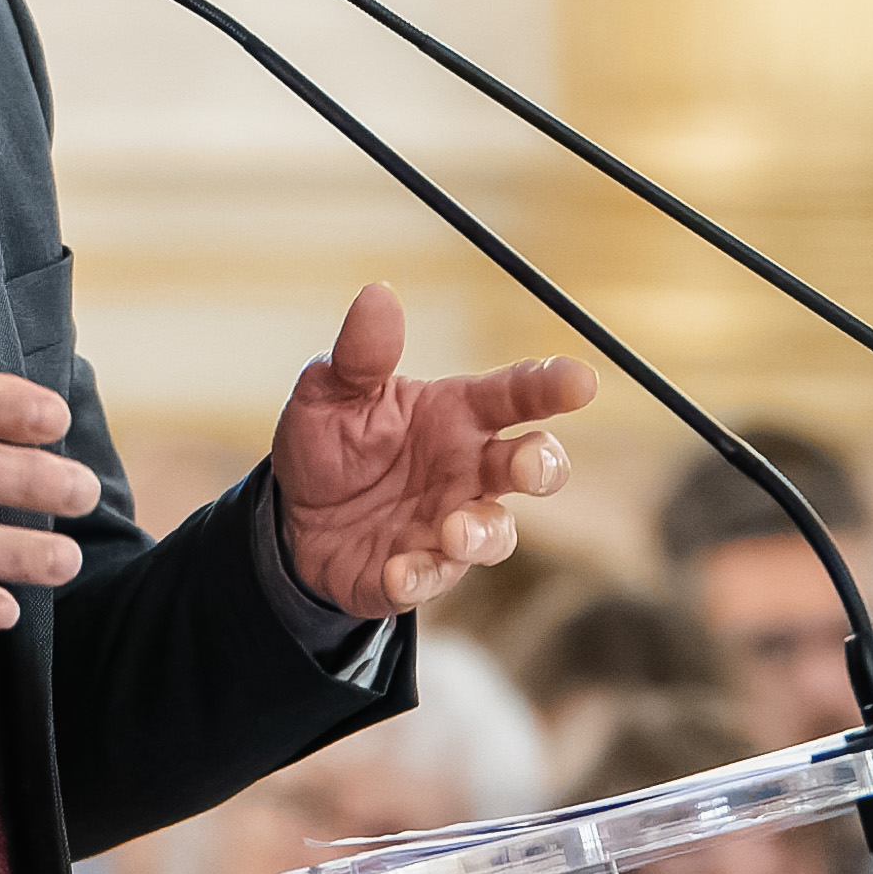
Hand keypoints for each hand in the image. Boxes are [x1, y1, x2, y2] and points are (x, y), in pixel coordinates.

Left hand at [265, 282, 592, 618]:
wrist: (291, 521)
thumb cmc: (328, 444)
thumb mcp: (329, 391)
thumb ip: (360, 354)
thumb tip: (378, 295)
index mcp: (456, 414)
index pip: (517, 394)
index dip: (553, 385)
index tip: (581, 381)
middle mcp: (467, 470)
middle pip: (532, 465)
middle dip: (542, 466)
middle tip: (529, 468)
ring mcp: (449, 525)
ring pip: (496, 532)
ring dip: (483, 531)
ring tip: (453, 529)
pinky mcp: (419, 573)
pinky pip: (435, 579)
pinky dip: (422, 577)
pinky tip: (397, 571)